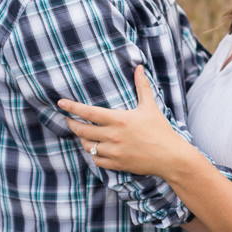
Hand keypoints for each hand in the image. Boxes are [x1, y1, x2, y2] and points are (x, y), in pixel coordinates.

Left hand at [58, 66, 195, 176]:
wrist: (171, 157)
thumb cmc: (161, 130)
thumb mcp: (150, 107)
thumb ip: (142, 86)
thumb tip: (139, 67)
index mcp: (119, 120)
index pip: (88, 112)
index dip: (71, 107)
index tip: (60, 103)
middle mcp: (113, 136)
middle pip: (82, 131)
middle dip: (73, 124)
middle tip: (70, 120)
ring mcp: (114, 152)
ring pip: (87, 146)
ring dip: (83, 140)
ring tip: (84, 135)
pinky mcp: (117, 164)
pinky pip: (96, 160)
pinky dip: (94, 154)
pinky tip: (96, 149)